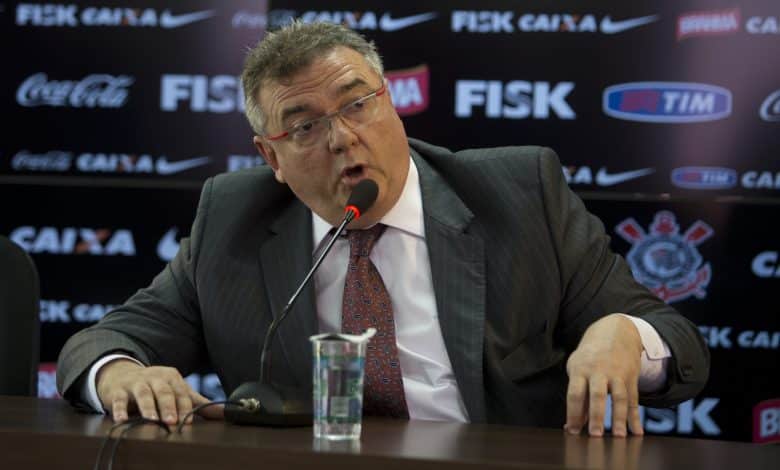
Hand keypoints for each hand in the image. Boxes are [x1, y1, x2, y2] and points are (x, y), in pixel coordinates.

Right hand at [96, 359, 223, 424]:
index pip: (180, 392)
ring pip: (143, 393)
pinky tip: (121, 419)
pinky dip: (119, 409)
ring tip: (151, 419)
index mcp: (171, 377)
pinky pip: (118, 399)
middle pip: (163, 391)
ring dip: (147, 407)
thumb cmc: (155, 386)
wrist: (123, 375)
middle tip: (172, 421)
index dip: (184, 407)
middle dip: (168, 406)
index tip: (187, 421)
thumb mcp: (176, 390)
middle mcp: (154, 377)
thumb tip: (222, 413)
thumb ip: (197, 402)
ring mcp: (136, 382)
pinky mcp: (118, 390)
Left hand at [564, 314, 643, 437]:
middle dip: (596, 416)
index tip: (572, 431)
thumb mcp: (578, 369)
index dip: (573, 413)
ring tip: (618, 437)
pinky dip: (635, 417)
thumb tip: (575, 423)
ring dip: (619, 419)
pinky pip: (634, 399)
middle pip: (597, 395)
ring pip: (619, 398)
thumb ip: (578, 396)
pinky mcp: (631, 377)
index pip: (575, 393)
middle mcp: (598, 371)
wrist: (615, 331)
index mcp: (580, 369)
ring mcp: (617, 374)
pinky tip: (637, 431)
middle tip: (595, 436)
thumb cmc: (590, 356)